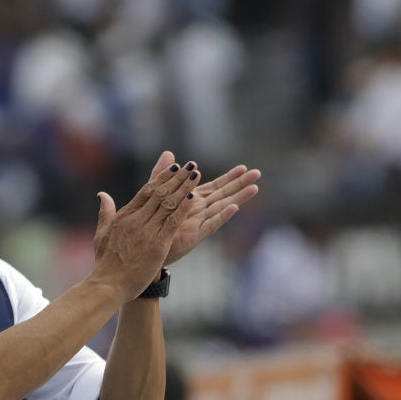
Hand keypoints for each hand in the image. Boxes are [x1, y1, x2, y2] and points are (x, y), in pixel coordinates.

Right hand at [91, 156, 202, 299]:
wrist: (108, 284)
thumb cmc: (105, 263)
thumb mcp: (102, 234)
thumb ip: (105, 213)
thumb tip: (102, 195)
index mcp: (125, 216)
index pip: (147, 191)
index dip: (162, 177)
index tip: (175, 166)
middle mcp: (136, 220)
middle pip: (160, 193)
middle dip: (177, 178)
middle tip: (191, 166)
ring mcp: (147, 232)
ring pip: (168, 204)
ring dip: (184, 188)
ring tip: (196, 175)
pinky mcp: (157, 245)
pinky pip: (173, 222)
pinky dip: (183, 208)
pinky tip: (193, 198)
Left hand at [148, 150, 260, 265]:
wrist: (143, 246)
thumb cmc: (150, 221)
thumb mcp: (155, 194)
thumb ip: (162, 175)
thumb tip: (169, 153)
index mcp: (192, 200)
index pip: (215, 187)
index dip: (229, 177)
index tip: (243, 167)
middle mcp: (199, 211)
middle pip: (224, 195)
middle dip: (240, 184)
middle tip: (257, 173)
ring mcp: (198, 223)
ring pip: (222, 208)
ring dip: (238, 198)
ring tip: (254, 188)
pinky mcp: (194, 236)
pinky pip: (210, 224)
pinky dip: (222, 216)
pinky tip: (234, 208)